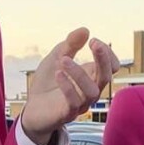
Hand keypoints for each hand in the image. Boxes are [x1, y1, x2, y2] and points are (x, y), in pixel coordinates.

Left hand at [21, 30, 119, 144]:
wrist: (32, 109)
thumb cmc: (48, 84)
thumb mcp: (56, 58)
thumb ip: (70, 45)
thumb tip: (85, 30)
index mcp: (91, 77)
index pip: (111, 67)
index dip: (107, 53)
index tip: (93, 40)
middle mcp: (89, 91)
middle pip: (105, 77)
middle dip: (103, 59)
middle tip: (94, 44)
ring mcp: (80, 104)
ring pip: (91, 91)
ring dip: (79, 73)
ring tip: (63, 59)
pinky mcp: (67, 114)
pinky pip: (74, 102)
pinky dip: (68, 87)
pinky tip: (58, 74)